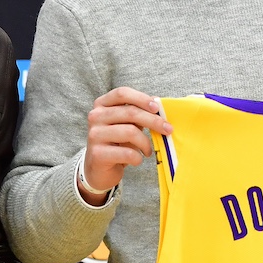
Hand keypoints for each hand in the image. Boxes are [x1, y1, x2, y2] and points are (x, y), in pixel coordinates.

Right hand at [80, 87, 172, 202]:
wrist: (99, 169)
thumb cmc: (117, 143)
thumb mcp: (126, 124)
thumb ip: (138, 113)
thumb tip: (159, 105)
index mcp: (102, 104)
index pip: (122, 93)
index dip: (142, 98)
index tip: (157, 108)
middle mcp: (95, 116)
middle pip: (130, 112)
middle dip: (154, 121)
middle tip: (168, 130)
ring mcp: (94, 134)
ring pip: (131, 132)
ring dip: (146, 143)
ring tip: (148, 150)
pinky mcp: (97, 153)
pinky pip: (127, 153)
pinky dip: (138, 157)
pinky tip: (137, 159)